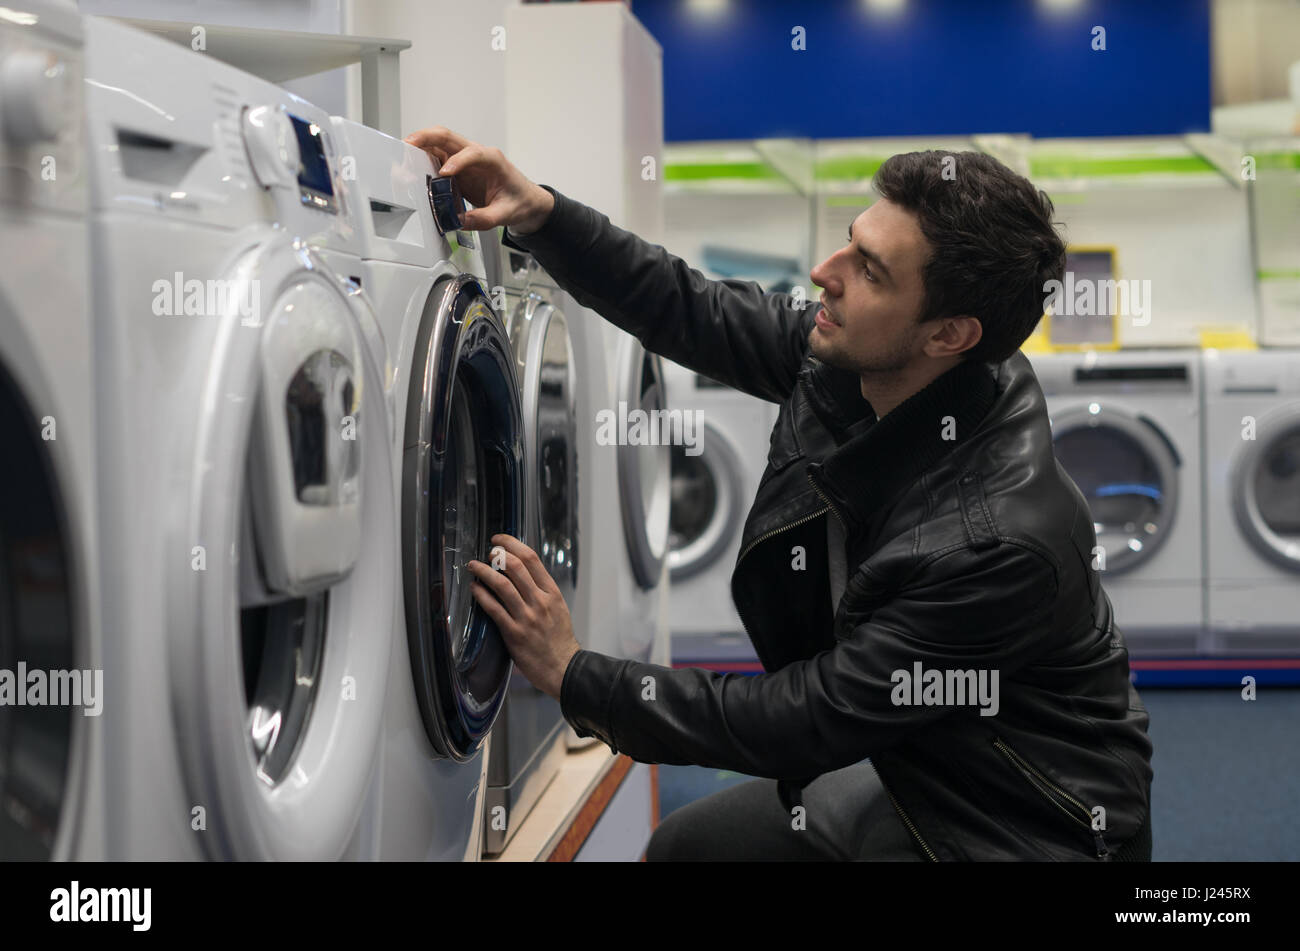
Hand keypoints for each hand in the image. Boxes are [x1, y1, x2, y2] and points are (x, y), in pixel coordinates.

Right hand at [403, 126, 555, 234]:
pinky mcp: (457, 168)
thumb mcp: (504, 215)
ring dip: (420, 145)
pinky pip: (437, 158)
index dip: (458, 161)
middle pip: (448, 136)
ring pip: (439, 143)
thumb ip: (482, 219)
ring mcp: (465, 159)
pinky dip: (422, 158)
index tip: (445, 173)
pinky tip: (411, 165)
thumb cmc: (519, 201)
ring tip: (402, 154)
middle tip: (408, 143)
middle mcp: (477, 154)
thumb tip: (459, 222)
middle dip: (426, 137)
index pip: (473, 153)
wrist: (525, 200)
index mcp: (493, 160)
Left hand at [467, 533, 580, 700]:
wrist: (563, 667)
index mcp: (551, 592)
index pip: (532, 559)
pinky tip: (474, 588)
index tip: (500, 540)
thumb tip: (522, 572)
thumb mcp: (558, 607)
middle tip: (487, 553)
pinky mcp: (514, 633)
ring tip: (473, 566)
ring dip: (484, 571)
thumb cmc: (559, 639)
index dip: (512, 544)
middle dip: (497, 554)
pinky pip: (494, 609)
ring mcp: (527, 617)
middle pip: (516, 567)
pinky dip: (482, 595)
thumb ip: (542, 590)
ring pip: (502, 585)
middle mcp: (540, 601)